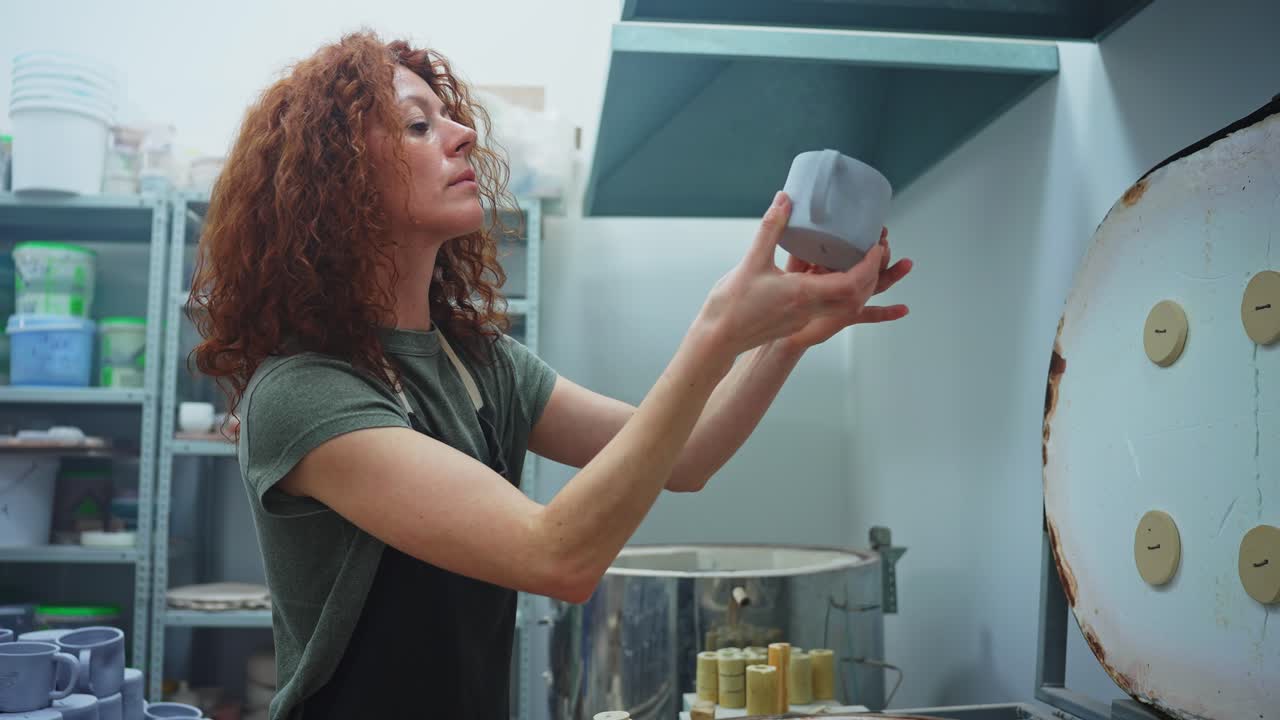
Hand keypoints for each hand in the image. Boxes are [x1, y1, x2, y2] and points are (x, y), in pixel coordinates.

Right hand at [697, 191, 889, 358]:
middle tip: (873, 250)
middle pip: (855, 296)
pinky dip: (837, 291)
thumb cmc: (732, 305)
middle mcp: (809, 309)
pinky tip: (827, 275)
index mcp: (804, 295)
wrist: (717, 339)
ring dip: (856, 285)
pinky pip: (827, 307)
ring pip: (843, 304)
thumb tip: (785, 199)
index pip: (851, 283)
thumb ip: (771, 228)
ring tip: (856, 260)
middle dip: (871, 274)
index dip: (869, 265)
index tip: (876, 246)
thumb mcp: (752, 261)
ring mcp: (803, 319)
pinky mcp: (795, 322)